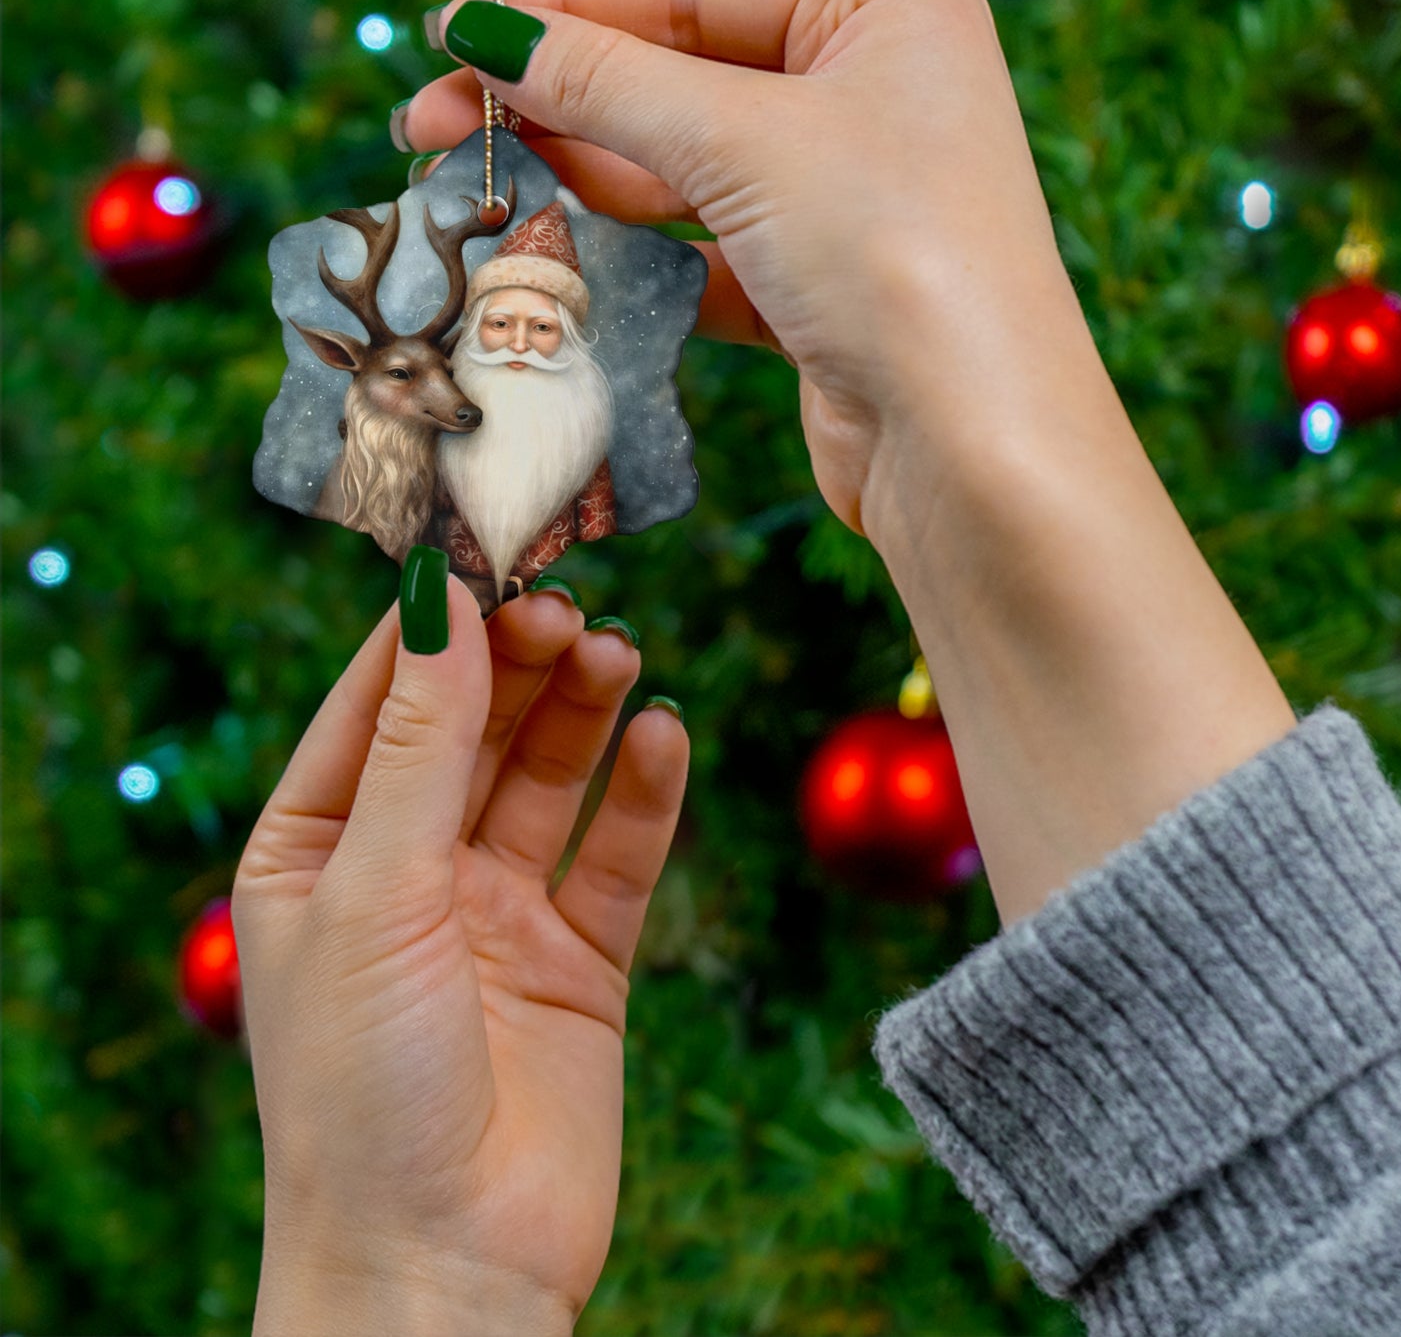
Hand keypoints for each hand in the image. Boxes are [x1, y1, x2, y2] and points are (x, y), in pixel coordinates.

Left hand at [232, 580, 687, 1333]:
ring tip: (621, 654)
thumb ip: (416, 745)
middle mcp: (407, 872)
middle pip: (473, 729)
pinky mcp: (579, 960)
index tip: (489, 555)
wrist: (445, 1269)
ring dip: (584, 712)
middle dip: (519, 664)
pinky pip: (617, 855)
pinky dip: (644, 794)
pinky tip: (665, 735)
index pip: (376, 703)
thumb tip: (437, 602)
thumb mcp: (373, 893)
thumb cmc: (362, 1091)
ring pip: (549, 778)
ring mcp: (497, 914)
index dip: (433, 629)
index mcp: (317, 851)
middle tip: (571, 609)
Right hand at [404, 0, 1294, 926]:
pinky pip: (705, 254)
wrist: (974, 451)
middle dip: (556, 100)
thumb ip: (608, 83)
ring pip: (686, 172)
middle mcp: (871, 96)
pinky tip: (553, 258)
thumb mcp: (744, 142)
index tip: (451, 33)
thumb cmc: (896, 257)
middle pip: (681, 78)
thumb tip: (487, 31)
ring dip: (583, 178)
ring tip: (473, 187)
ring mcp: (846, 200)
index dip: (564, 9)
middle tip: (432, 126)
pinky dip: (635, 257)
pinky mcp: (818, 292)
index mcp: (884, 14)